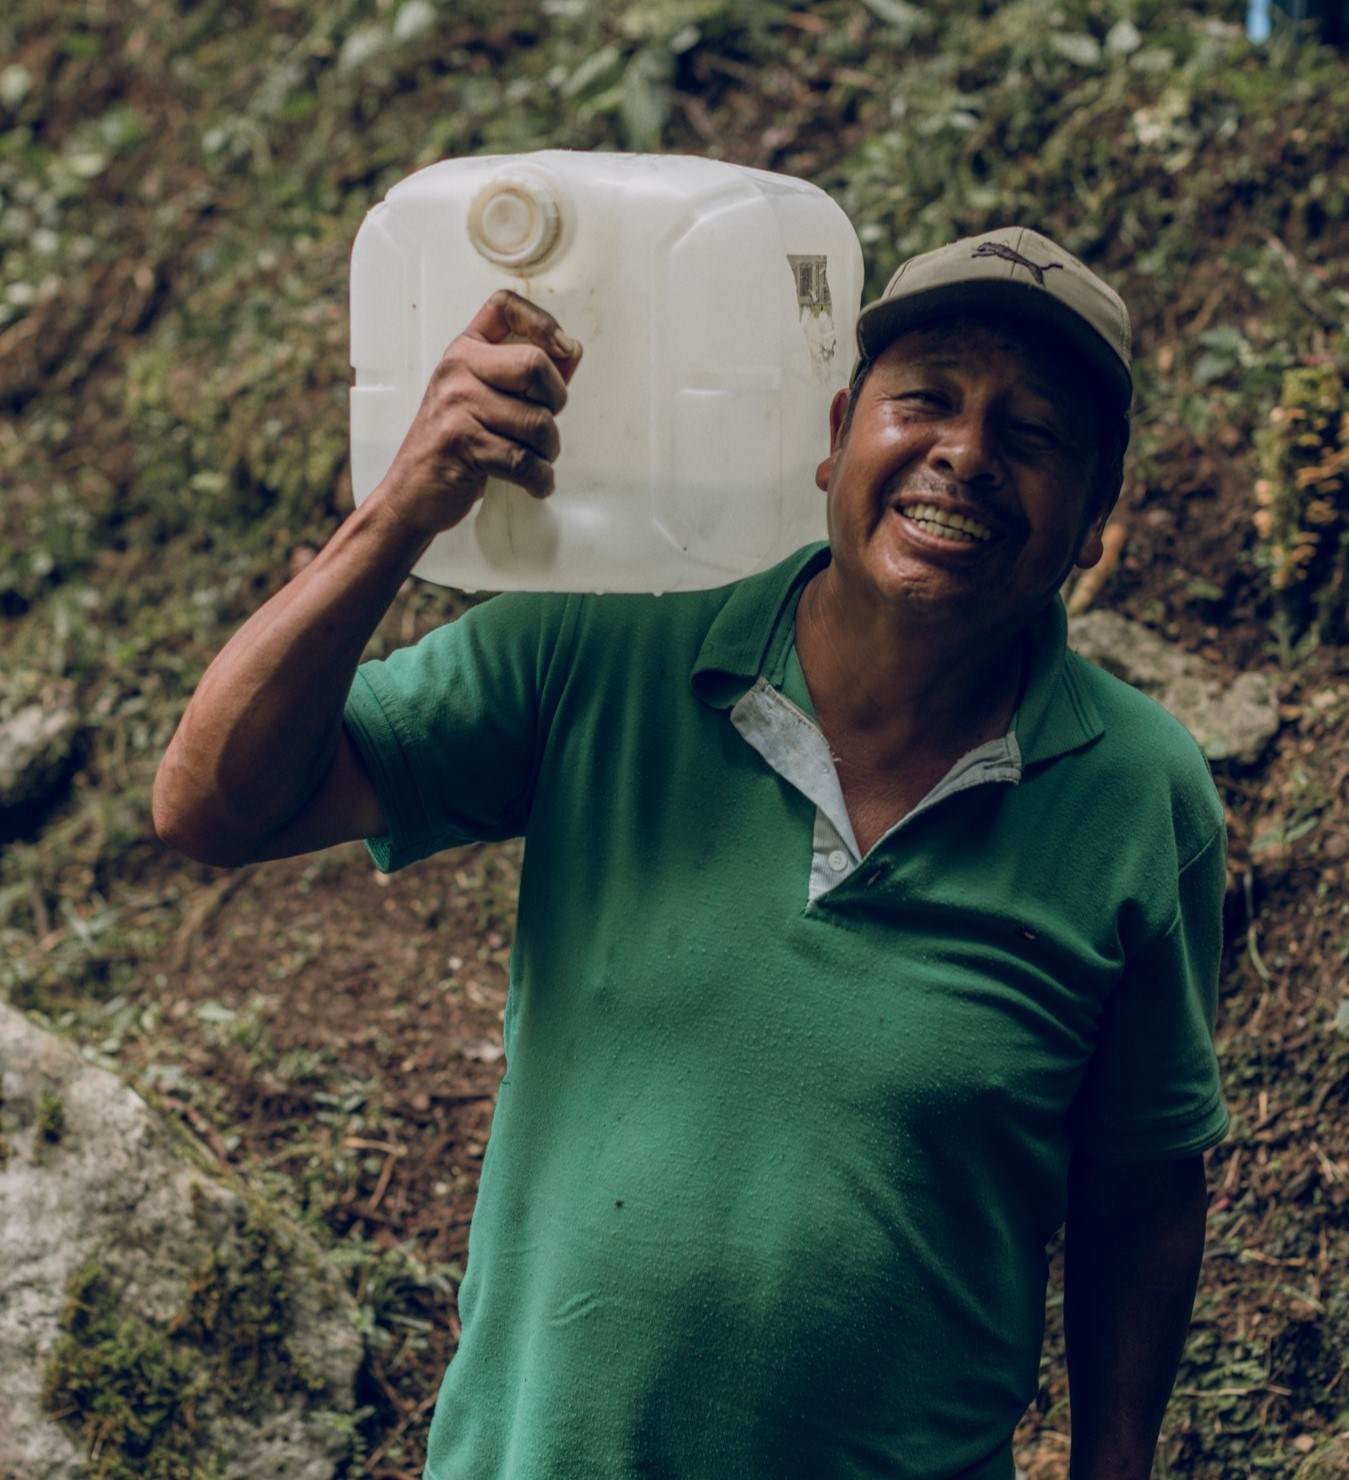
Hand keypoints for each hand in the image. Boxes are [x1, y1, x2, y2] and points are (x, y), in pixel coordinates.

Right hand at [373, 288, 582, 537]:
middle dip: (556, 402)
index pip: (505, 306)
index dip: (543, 322)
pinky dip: (540, 479)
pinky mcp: (462, 443)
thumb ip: (528, 376)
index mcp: (464, 351)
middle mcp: (458, 369)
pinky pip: (525, 460)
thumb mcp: (486, 399)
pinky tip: (534, 483)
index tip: (561, 349)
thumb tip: (571, 350)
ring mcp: (457, 404)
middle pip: (535, 364)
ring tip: (533, 460)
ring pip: (537, 421)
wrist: (411, 494)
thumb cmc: (455, 447)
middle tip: (543, 426)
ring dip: (548, 452)